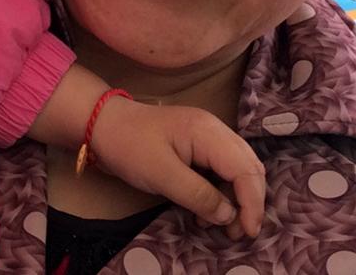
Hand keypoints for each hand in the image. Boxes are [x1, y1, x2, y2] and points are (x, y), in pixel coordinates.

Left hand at [90, 96, 264, 238]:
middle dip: (248, 202)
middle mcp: (214, 130)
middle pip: (248, 168)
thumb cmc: (130, 146)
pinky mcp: (196, 145)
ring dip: (235, 199)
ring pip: (237, 170)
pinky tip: (205, 211)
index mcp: (208, 132)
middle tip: (235, 232)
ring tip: (219, 225)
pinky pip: (221, 170)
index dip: (252, 203)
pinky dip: (220, 192)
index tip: (247, 232)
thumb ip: (199, 195)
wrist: (103, 124)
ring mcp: (206, 136)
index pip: (246, 169)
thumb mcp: (162, 174)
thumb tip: (229, 215)